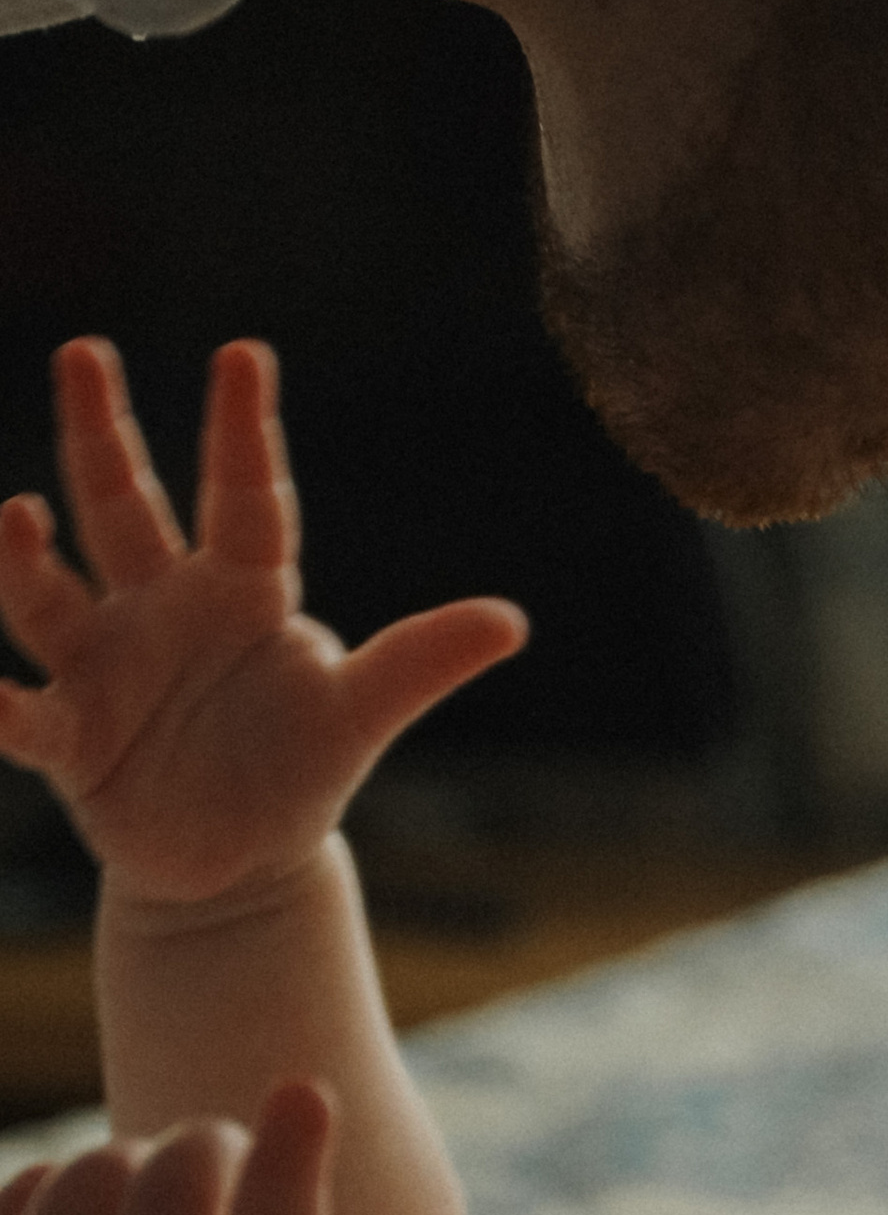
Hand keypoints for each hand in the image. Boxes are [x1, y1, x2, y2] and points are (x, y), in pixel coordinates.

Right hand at [0, 337, 524, 904]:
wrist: (239, 864)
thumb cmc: (300, 768)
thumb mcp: (362, 715)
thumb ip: (421, 662)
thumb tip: (512, 621)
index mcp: (241, 589)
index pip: (242, 497)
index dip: (242, 432)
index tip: (244, 353)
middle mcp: (161, 608)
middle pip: (122, 506)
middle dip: (100, 432)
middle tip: (86, 351)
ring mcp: (105, 666)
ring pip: (48, 596)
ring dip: (22, 558)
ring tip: (16, 515)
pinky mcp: (72, 738)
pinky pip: (22, 714)